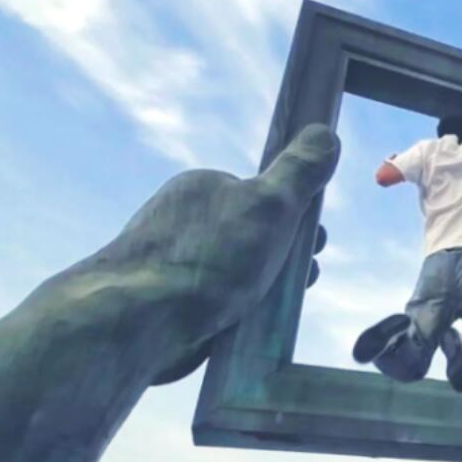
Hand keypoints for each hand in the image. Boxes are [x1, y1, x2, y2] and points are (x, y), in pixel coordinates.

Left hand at [119, 124, 338, 382]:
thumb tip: (325, 135)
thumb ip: (299, 172)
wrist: (136, 325)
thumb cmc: (207, 260)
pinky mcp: (166, 306)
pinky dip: (237, 314)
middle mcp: (183, 221)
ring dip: (264, 290)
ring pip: (236, 274)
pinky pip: (216, 305)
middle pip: (252, 236)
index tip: (315, 244)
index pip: (262, 196)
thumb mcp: (270, 205)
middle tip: (303, 278)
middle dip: (284, 257)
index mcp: (202, 188)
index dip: (296, 219)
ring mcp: (173, 265)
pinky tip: (245, 326)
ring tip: (273, 305)